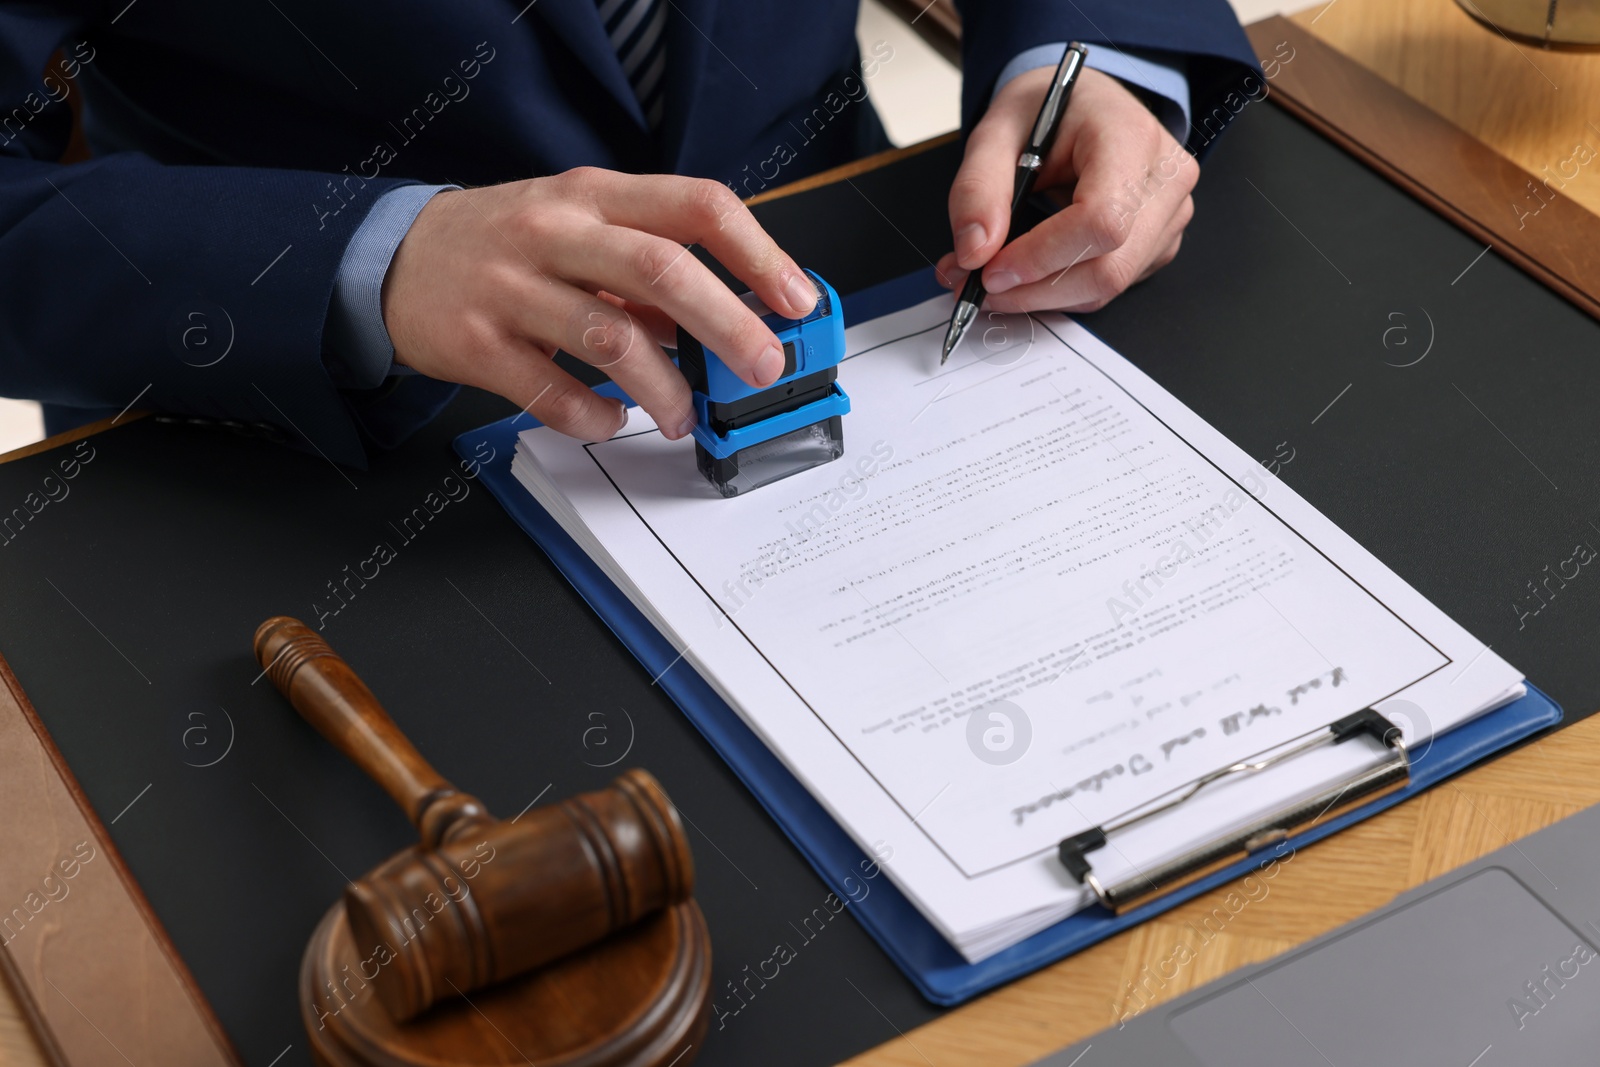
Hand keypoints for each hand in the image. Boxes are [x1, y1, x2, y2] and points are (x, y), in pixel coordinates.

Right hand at [382, 168, 817, 440]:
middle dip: (728, 326)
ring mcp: (513, 287)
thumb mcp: (579, 229)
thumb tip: (731, 318)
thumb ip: (649, 268)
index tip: (796, 300)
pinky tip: (610, 420)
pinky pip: (553, 393)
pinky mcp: (479, 344)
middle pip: (663, 271)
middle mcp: (556, 232)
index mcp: (595, 196)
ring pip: (611, 340)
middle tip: (762, 369)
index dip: (757, 254)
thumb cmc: (506, 245)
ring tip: (682, 416)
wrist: (394, 261)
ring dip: (663, 390)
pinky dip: (594, 417)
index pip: (696, 206)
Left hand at [938, 66, 1197, 313]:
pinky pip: (1109, 288)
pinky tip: (1030, 271)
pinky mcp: (1159, 245)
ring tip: (994, 276)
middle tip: (977, 285)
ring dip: (1042, 296)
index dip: (1041, 257)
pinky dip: (1061, 291)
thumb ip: (977, 189)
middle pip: (1108, 268)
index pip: (1101, 220)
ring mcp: (1170, 216)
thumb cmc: (1050, 111)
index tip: (990, 271)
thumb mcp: (997, 130)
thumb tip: (973, 253)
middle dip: (1034, 290)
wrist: (1086, 106)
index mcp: (1130, 138)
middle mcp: (1165, 180)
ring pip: (1107, 287)